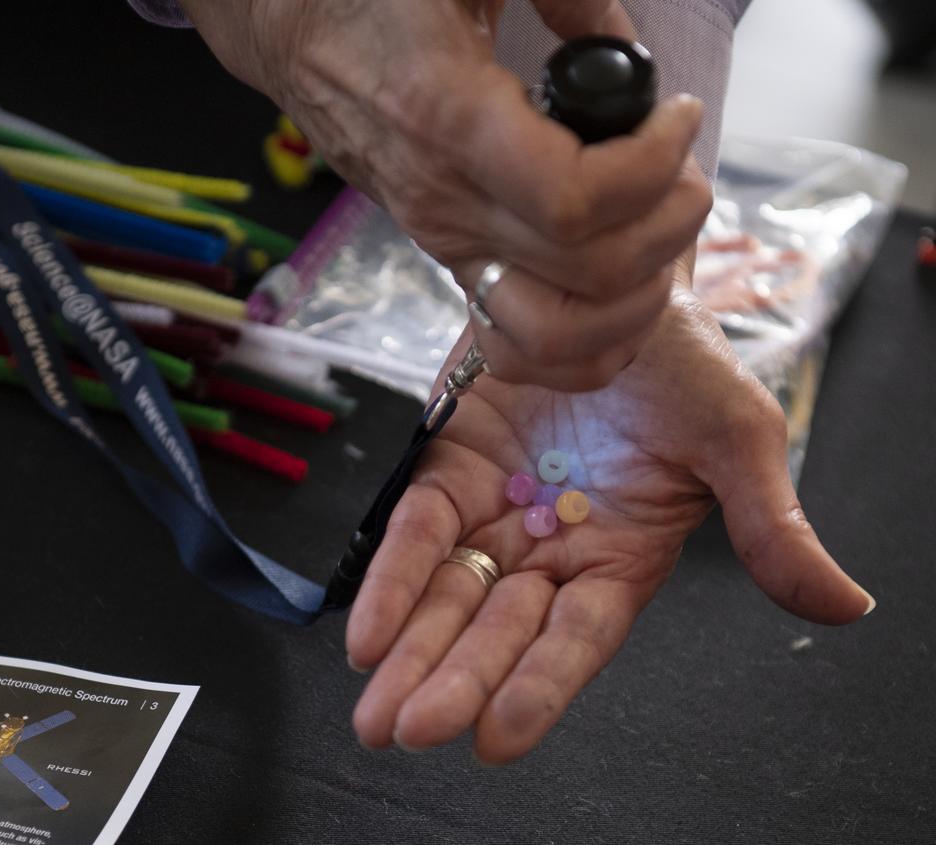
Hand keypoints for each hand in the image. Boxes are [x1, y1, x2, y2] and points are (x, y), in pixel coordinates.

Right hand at [181, 0, 712, 388]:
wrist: (298, 36)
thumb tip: (625, 49)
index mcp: (450, 121)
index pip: (575, 202)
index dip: (653, 168)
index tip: (675, 114)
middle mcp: (447, 205)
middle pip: (591, 272)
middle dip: (669, 221)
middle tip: (679, 162)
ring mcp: (447, 245)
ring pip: (560, 335)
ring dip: (635, 298)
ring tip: (653, 228)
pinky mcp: (453, 262)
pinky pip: (523, 348)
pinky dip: (586, 347)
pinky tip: (620, 294)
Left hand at [344, 283, 874, 762]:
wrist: (604, 282)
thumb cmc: (680, 360)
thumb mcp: (735, 435)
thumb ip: (771, 524)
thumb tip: (844, 604)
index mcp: (622, 556)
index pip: (577, 637)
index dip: (539, 686)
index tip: (494, 738)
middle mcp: (552, 548)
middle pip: (498, 629)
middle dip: (454, 680)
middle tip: (404, 731)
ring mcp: (496, 512)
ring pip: (448, 595)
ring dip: (410, 652)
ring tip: (375, 712)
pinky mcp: (447, 470)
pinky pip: (415, 532)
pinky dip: (389, 579)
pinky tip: (364, 632)